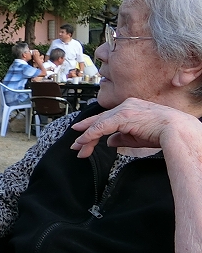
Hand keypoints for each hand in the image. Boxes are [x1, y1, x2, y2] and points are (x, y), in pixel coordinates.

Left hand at [71, 98, 200, 156]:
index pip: (107, 118)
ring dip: (86, 137)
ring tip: (77, 148)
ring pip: (99, 123)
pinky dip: (91, 134)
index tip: (82, 136)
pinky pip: (101, 126)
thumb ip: (121, 137)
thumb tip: (109, 142)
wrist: (177, 130)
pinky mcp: (123, 116)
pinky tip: (83, 141)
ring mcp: (124, 109)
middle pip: (100, 120)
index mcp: (130, 107)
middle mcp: (126, 105)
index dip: (93, 127)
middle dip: (86, 133)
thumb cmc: (162, 134)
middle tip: (75, 145)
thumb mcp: (137, 137)